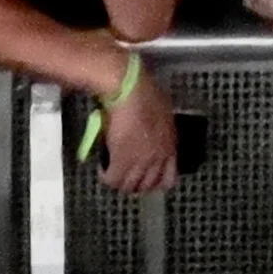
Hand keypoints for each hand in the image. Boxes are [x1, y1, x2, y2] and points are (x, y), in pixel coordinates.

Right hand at [99, 63, 178, 194]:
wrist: (129, 88)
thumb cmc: (144, 90)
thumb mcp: (162, 112)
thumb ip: (160, 129)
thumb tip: (152, 134)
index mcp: (170, 145)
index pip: (169, 178)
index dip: (156, 182)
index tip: (147, 179)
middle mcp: (158, 157)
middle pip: (147, 185)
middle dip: (136, 184)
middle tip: (126, 177)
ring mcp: (140, 161)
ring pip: (130, 186)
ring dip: (120, 181)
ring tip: (113, 173)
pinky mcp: (121, 160)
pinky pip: (112, 178)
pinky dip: (106, 176)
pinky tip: (102, 170)